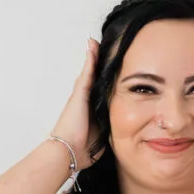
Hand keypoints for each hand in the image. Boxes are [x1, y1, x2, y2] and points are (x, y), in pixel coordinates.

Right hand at [50, 38, 100, 164]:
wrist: (69, 151)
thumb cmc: (83, 149)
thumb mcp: (101, 136)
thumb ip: (109, 129)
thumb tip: (124, 132)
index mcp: (90, 110)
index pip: (98, 89)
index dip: (102, 78)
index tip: (108, 67)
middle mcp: (83, 100)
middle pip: (92, 77)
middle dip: (96, 63)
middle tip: (99, 48)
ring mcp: (79, 95)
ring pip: (89, 72)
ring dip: (92, 57)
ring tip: (95, 42)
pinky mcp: (79, 94)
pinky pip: (87, 73)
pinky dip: (90, 59)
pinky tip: (92, 46)